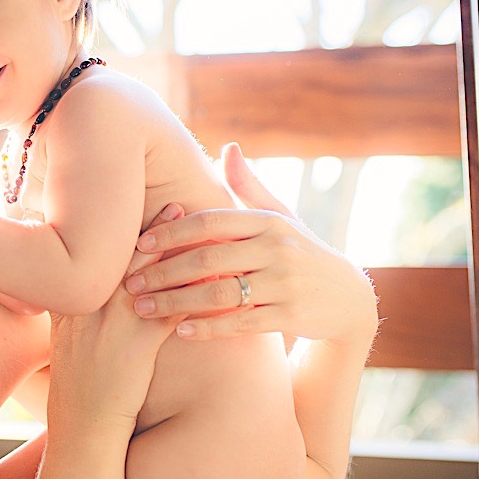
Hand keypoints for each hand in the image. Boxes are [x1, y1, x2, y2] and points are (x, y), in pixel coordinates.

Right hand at [46, 202, 187, 434]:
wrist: (82, 421)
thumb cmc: (78, 380)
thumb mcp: (63, 334)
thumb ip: (70, 304)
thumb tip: (80, 278)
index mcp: (73, 298)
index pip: (102, 252)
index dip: (125, 226)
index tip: (145, 208)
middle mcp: (92, 304)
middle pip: (127, 256)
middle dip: (156, 230)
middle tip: (179, 204)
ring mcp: (113, 323)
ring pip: (151, 278)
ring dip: (180, 254)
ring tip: (205, 237)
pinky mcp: (137, 346)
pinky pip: (172, 313)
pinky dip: (194, 296)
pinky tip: (216, 285)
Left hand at [125, 143, 377, 345]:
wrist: (349, 298)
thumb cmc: (300, 252)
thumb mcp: (280, 216)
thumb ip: (249, 186)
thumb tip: (228, 147)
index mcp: (267, 221)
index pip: (210, 222)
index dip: (171, 232)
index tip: (138, 245)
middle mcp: (277, 249)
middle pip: (209, 259)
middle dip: (163, 272)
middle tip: (130, 284)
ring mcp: (286, 284)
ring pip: (221, 294)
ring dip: (177, 303)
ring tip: (144, 310)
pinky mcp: (292, 316)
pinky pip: (241, 324)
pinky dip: (209, 328)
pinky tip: (180, 331)